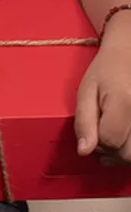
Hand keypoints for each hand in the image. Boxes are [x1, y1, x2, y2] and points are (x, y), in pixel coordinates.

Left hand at [75, 33, 130, 163]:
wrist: (130, 56)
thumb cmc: (106, 71)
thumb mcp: (86, 92)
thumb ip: (84, 122)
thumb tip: (84, 152)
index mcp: (125, 102)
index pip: (110, 141)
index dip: (96, 142)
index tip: (92, 131)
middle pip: (128, 154)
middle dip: (110, 152)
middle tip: (101, 137)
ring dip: (124, 154)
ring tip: (114, 138)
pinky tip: (125, 138)